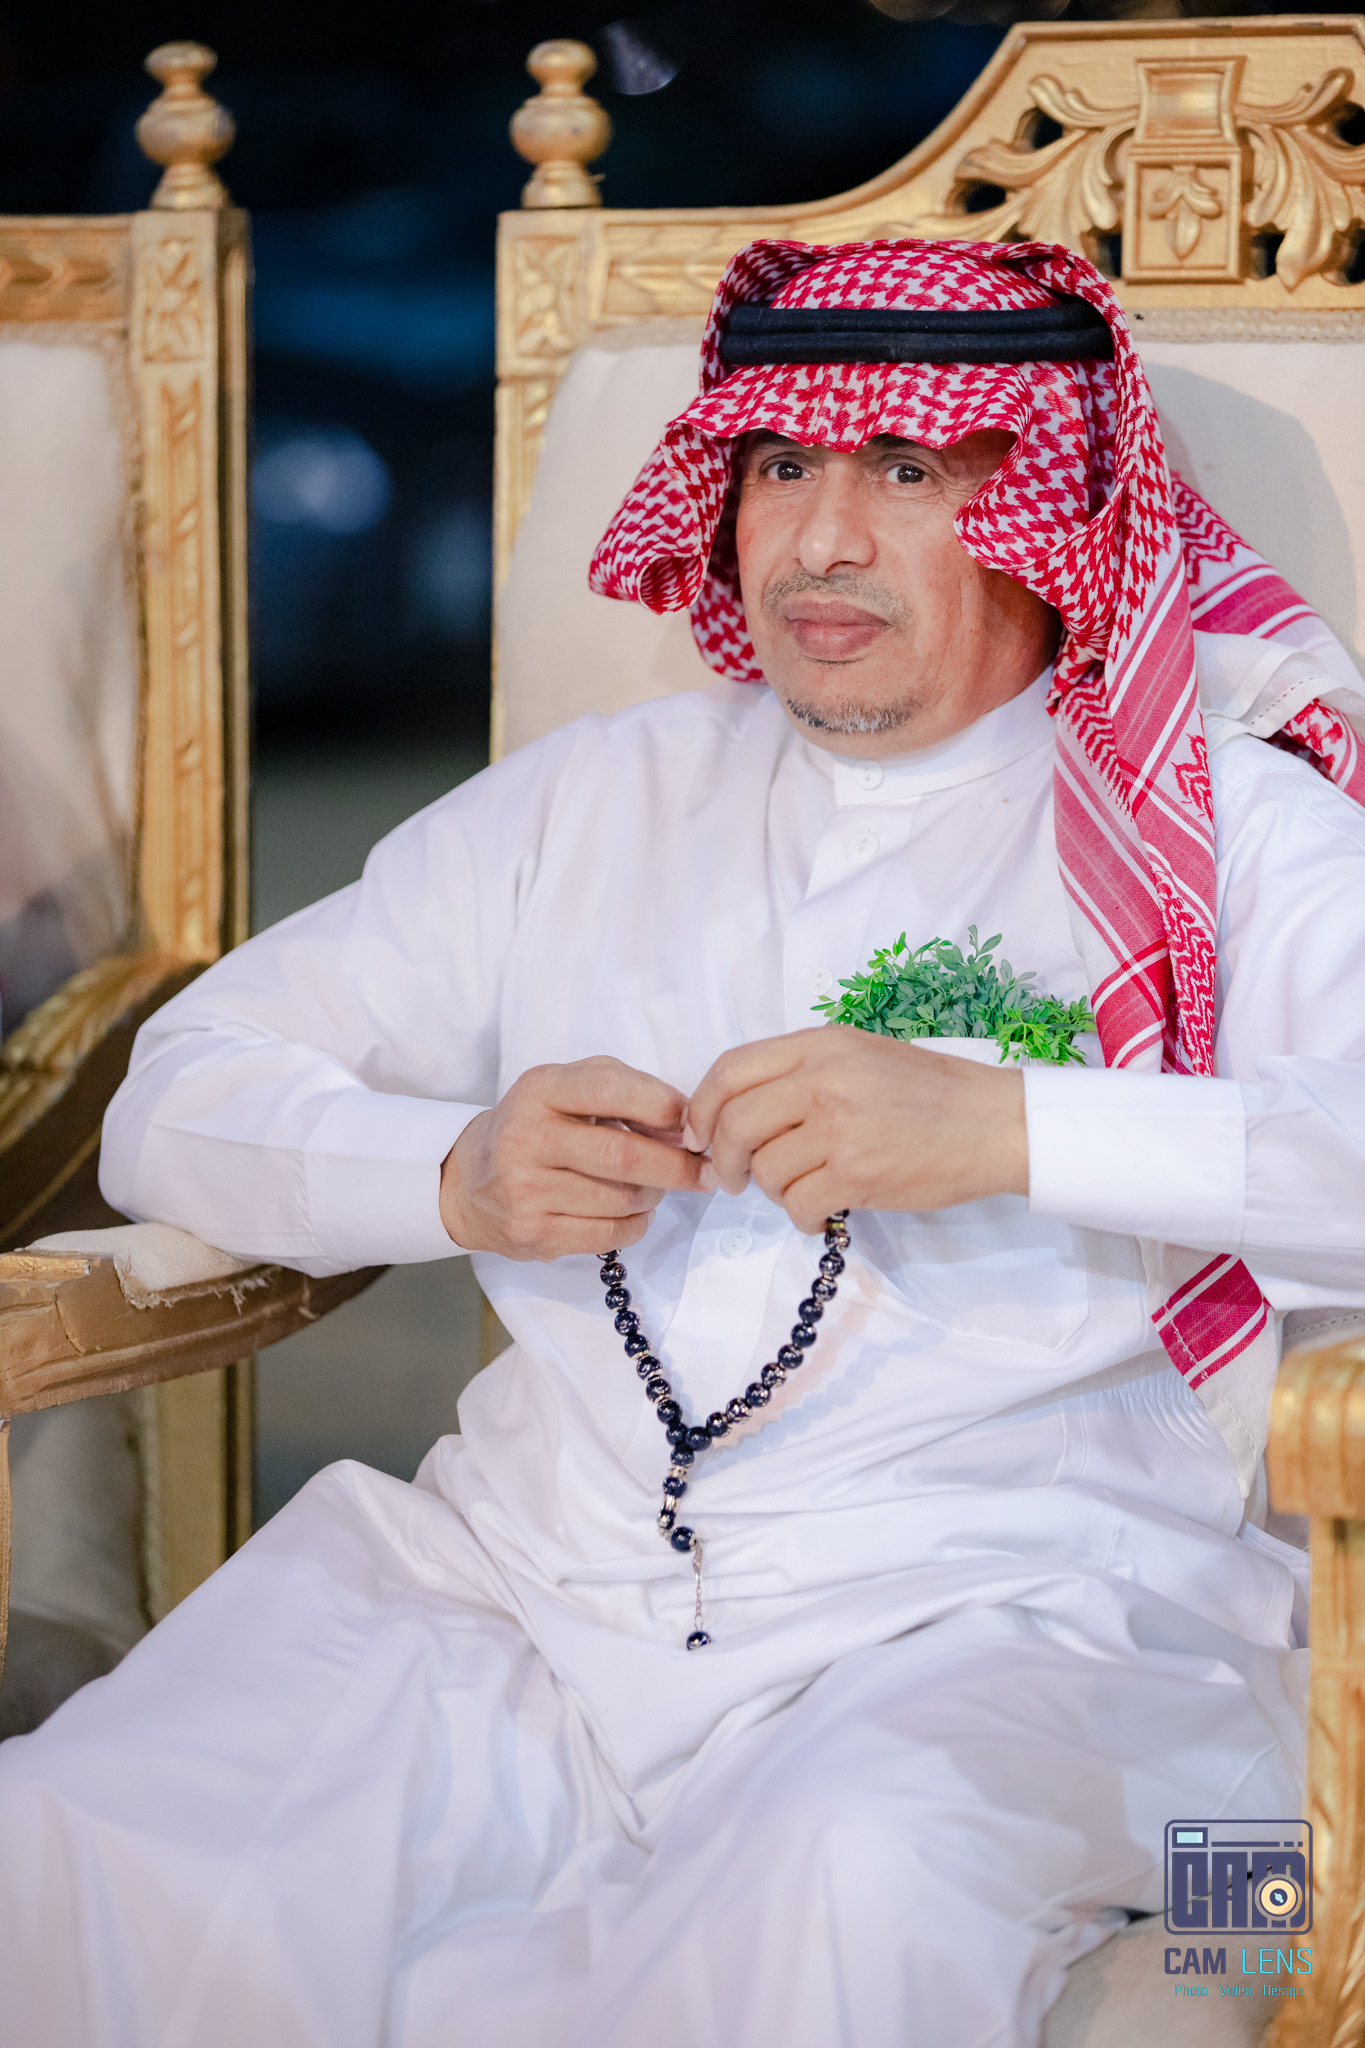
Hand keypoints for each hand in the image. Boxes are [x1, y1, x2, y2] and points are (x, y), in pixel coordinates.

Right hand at [440, 1055, 710, 1260]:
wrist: (469, 1182)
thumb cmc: (539, 1126)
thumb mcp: (570, 1088)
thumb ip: (627, 1090)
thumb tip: (684, 1124)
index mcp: (539, 1090)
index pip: (610, 1090)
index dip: (662, 1107)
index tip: (692, 1124)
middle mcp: (526, 1138)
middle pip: (622, 1156)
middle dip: (676, 1166)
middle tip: (703, 1171)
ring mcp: (525, 1190)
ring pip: (621, 1199)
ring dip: (654, 1195)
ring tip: (654, 1187)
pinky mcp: (532, 1233)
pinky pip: (609, 1236)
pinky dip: (636, 1224)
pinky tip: (632, 1212)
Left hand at [685, 1026, 1027, 1233]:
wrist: (994, 1123)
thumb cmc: (930, 1093)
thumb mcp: (861, 1056)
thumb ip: (801, 1073)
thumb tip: (734, 1114)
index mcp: (821, 1045)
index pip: (730, 1070)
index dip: (701, 1108)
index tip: (699, 1135)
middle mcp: (824, 1079)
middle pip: (734, 1123)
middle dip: (723, 1159)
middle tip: (732, 1179)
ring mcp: (840, 1126)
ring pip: (765, 1169)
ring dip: (772, 1191)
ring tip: (802, 1189)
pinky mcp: (859, 1173)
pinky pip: (798, 1204)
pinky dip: (800, 1216)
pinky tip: (821, 1211)